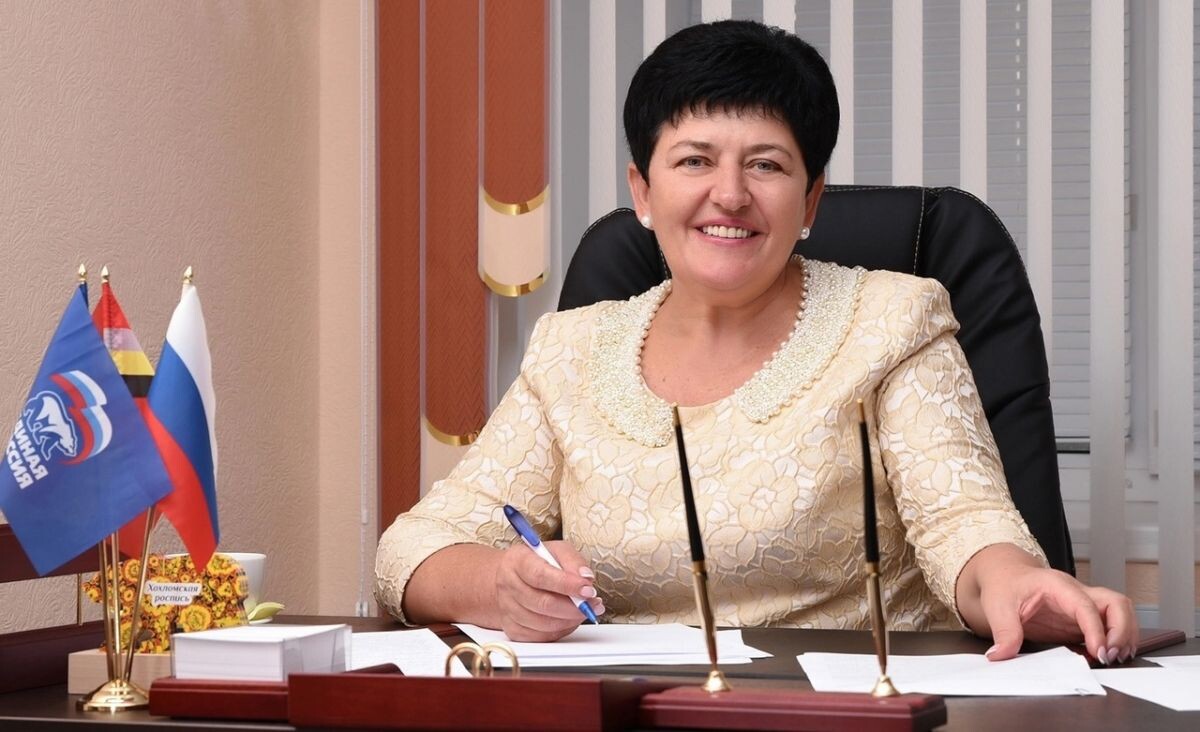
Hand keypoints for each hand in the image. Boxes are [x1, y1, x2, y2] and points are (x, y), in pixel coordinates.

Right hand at [494, 540, 603, 641]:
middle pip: (543, 603)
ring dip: (570, 620)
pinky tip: (569, 619)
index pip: (541, 576)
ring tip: (585, 610)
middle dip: (574, 607)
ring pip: (544, 624)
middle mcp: (509, 586)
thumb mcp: (556, 550)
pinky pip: (541, 636)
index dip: (567, 585)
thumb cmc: (537, 562)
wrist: (510, 577)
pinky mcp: (513, 629)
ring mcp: (509, 609)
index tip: (587, 590)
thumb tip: (586, 578)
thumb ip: (573, 561)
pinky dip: (561, 630)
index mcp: (517, 561)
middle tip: (593, 604)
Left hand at [956, 544, 1137, 663]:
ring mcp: (1082, 606)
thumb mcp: (997, 606)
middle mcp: (1076, 593)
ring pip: (1120, 613)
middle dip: (1122, 630)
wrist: (1005, 575)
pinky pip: (1109, 626)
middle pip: (1117, 603)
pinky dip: (1116, 640)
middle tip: (1112, 655)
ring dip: (1125, 635)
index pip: (1086, 605)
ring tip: (1116, 658)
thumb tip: (1002, 655)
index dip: (1096, 629)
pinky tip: (1107, 656)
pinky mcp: (1081, 620)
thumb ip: (1004, 631)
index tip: (1098, 651)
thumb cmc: (1004, 584)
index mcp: (1056, 585)